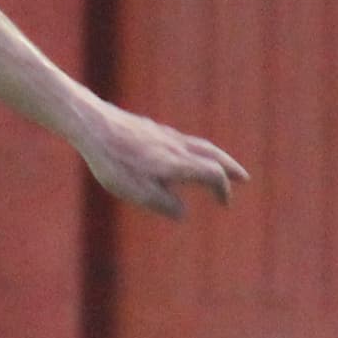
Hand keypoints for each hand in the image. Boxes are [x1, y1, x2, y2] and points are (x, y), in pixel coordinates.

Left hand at [77, 103, 245, 219]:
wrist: (93, 124)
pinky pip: (182, 139)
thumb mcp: (136, 192)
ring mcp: (164, 135)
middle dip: (229, 168)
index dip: (222, 189)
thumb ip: (163, 203)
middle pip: (212, 155)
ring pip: (198, 144)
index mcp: (177, 163)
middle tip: (244, 177)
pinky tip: (185, 152)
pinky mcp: (150, 129)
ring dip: (215, 156)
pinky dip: (194, 148)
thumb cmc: (113, 161)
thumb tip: (183, 213)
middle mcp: (177, 147)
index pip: (212, 175)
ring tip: (220, 164)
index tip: (224, 204)